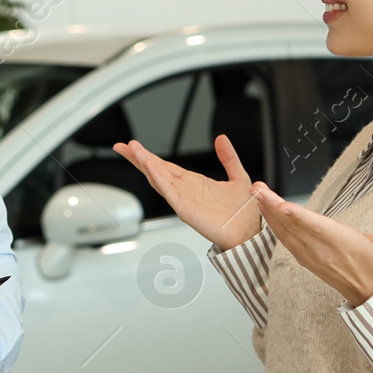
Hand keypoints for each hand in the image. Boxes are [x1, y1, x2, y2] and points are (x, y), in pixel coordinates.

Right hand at [113, 134, 260, 250]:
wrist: (250, 233)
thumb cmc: (244, 213)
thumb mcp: (238, 176)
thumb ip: (228, 157)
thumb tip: (221, 139)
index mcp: (193, 183)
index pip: (165, 165)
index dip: (149, 155)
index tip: (134, 145)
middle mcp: (185, 190)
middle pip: (156, 170)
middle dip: (138, 157)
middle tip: (122, 146)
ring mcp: (183, 199)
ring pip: (158, 179)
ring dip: (144, 163)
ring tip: (131, 150)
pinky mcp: (185, 209)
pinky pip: (169, 192)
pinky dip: (158, 179)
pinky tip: (149, 167)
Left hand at [250, 181, 372, 305]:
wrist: (372, 296)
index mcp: (342, 245)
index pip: (317, 228)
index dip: (298, 216)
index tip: (281, 205)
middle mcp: (322, 251)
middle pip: (293, 227)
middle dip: (272, 206)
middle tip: (256, 188)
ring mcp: (311, 256)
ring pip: (285, 233)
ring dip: (268, 213)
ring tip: (256, 194)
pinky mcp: (306, 259)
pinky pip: (286, 240)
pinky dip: (274, 225)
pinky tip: (266, 212)